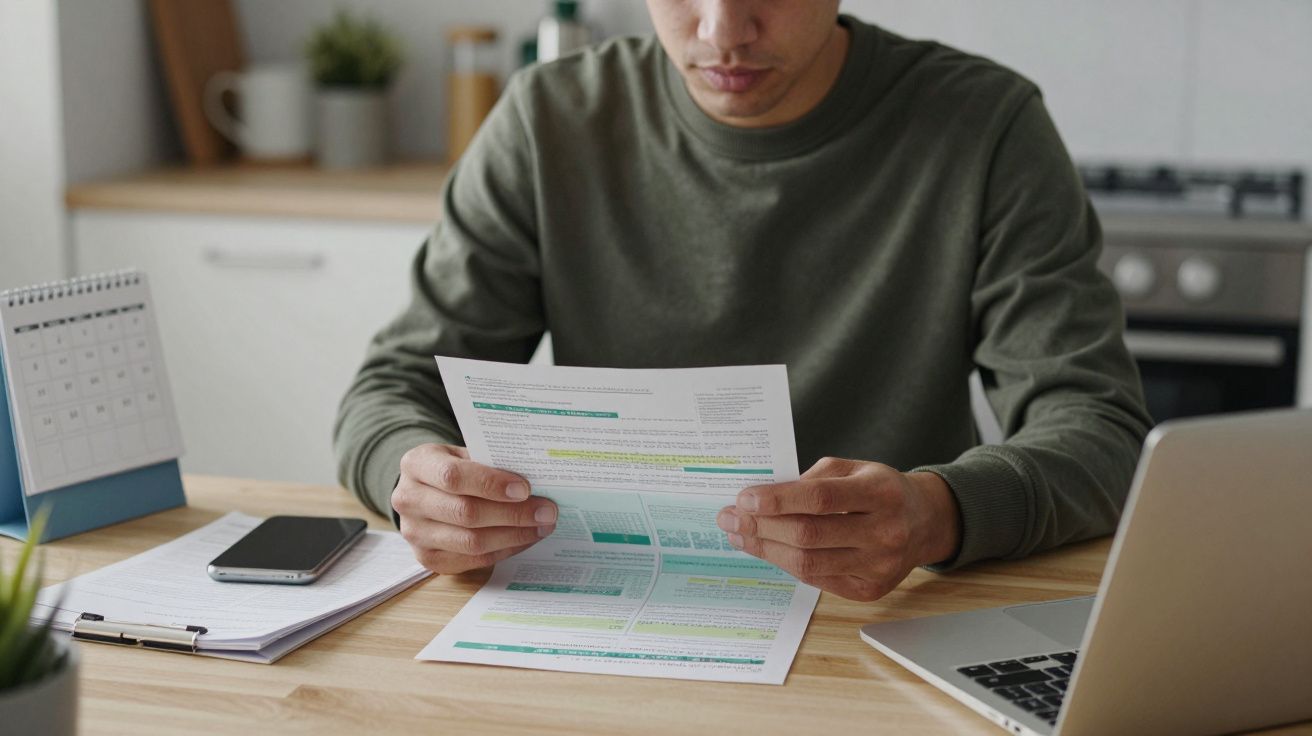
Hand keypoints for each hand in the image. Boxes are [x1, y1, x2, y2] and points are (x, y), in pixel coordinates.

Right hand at [391, 444, 556, 574]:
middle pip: (465, 513)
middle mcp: (408, 499)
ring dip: (514, 535)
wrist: (426, 490)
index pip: (453, 476)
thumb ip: (491, 462)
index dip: (491, 484)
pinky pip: (473, 560)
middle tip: (547, 511)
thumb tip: (538, 478)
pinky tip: (525, 538)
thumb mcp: (464, 453)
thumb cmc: (454, 467)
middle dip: (513, 514)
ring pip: (471, 541)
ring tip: (542, 526)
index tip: (525, 488)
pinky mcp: (427, 559)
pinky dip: (504, 550)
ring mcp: (414, 533)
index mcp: (416, 464)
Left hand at [716, 457, 960, 601]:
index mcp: (882, 492)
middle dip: (761, 526)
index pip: (821, 499)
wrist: (924, 522)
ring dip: (765, 549)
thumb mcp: (854, 468)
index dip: (779, 500)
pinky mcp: (869, 590)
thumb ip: (812, 478)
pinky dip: (785, 563)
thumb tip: (762, 498)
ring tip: (739, 534)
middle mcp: (885, 532)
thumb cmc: (880, 490)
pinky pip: (816, 579)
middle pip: (809, 535)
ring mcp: (879, 566)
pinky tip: (766, 549)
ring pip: (808, 564)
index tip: (745, 497)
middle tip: (730, 517)